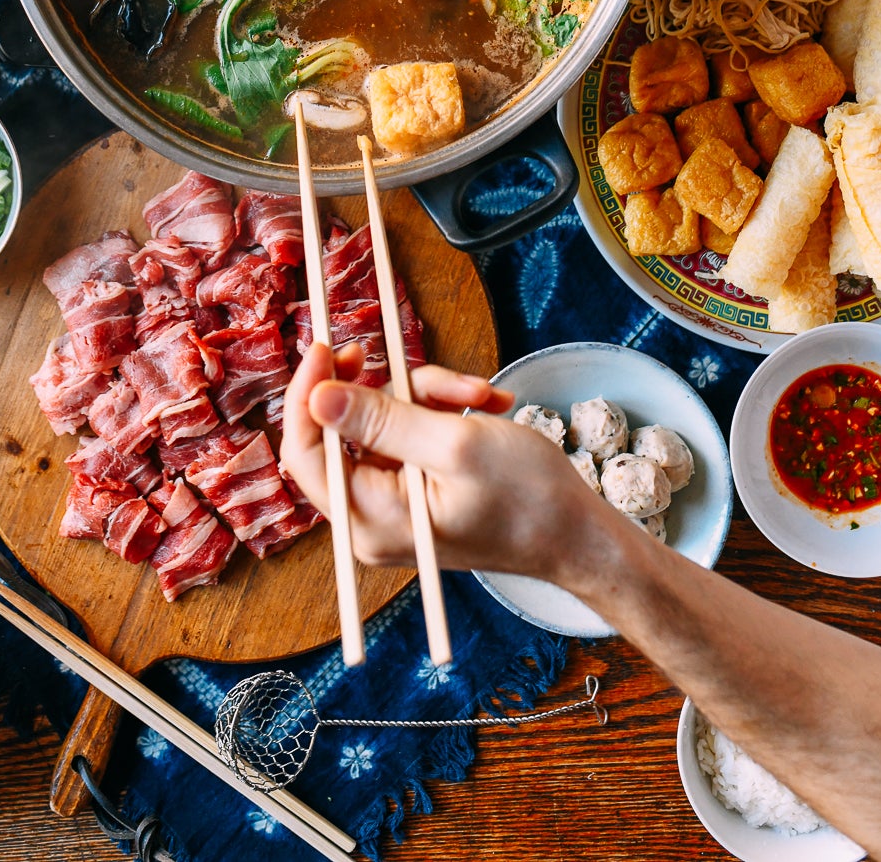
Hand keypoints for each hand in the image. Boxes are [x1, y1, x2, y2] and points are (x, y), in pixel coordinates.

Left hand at [280, 343, 603, 577]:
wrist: (576, 533)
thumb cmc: (527, 499)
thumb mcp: (454, 445)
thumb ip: (381, 419)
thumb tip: (318, 396)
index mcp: (369, 518)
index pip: (304, 453)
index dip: (309, 394)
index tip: (328, 346)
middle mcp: (370, 518)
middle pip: (344, 430)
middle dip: (388, 389)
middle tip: (411, 365)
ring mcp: (394, 504)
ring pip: (382, 421)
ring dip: (427, 396)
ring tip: (477, 396)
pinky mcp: (416, 490)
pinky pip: (408, 434)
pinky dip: (441, 412)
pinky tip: (482, 408)